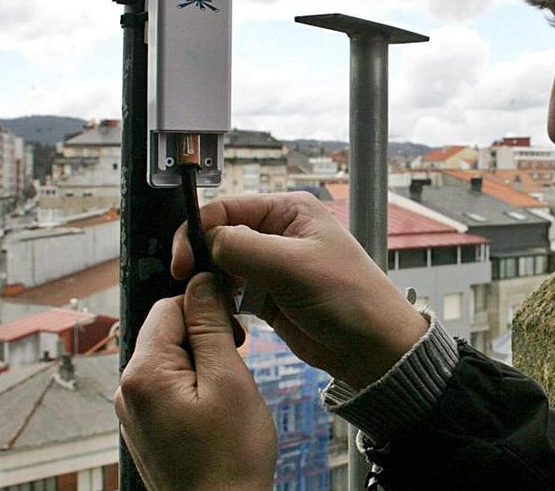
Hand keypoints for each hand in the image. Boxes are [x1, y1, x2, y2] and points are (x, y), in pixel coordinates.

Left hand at [115, 274, 276, 490]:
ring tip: (228, 396)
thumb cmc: (230, 459)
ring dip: (202, 366)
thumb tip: (201, 283)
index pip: (169, 307)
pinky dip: (194, 389)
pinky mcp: (145, 428)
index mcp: (143, 373)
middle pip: (167, 334)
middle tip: (236, 367)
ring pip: (170, 361)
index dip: (206, 308)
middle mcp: (127, 390)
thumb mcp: (230, 381)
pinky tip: (215, 413)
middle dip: (206, 340)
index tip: (235, 330)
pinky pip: (168, 388)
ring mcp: (133, 412)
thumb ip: (211, 326)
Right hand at [172, 191, 428, 388]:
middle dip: (201, 257)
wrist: (372, 347)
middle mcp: (278, 232)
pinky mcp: (267, 295)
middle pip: (220, 235)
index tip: (183, 259)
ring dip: (210, 281)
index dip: (199, 230)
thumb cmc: (349, 298)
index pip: (226, 207)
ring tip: (208, 300)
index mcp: (289, 210)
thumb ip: (244, 247)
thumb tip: (207, 240)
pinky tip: (221, 313)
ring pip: (221, 265)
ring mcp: (271, 265)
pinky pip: (230, 291)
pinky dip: (220, 300)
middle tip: (187, 282)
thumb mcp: (293, 266)